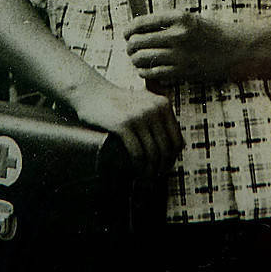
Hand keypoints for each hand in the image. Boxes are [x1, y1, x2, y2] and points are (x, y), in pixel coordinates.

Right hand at [67, 81, 182, 177]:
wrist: (92, 93)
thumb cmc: (119, 103)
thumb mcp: (145, 103)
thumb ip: (161, 119)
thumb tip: (178, 147)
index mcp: (163, 105)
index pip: (177, 139)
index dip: (172, 158)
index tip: (164, 168)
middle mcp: (154, 109)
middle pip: (166, 149)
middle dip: (162, 168)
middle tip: (154, 177)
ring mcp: (138, 116)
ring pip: (152, 154)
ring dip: (150, 171)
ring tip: (145, 179)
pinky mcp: (122, 124)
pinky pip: (137, 153)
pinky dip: (138, 167)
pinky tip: (135, 172)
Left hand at [125, 11, 242, 82]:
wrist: (234, 49)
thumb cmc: (210, 32)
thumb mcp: (189, 19)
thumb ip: (166, 23)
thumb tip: (138, 29)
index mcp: (178, 17)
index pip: (142, 22)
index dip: (130, 29)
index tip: (126, 33)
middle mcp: (178, 35)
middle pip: (139, 41)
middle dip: (130, 45)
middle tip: (130, 47)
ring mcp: (180, 55)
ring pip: (143, 58)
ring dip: (135, 59)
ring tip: (136, 59)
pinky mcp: (182, 71)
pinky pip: (154, 73)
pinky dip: (144, 72)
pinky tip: (145, 70)